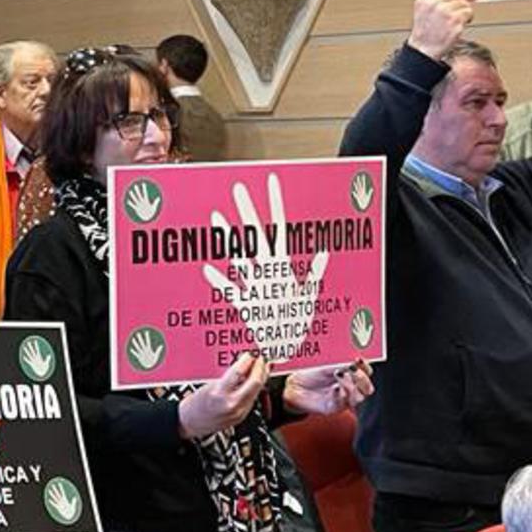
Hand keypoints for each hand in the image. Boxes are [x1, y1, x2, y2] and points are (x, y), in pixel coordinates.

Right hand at [178, 352, 268, 439]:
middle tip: (260, 360)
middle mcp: (231, 404)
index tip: (250, 355)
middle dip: (260, 369)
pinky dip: (254, 389)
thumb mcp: (207, 385)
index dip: (247, 361)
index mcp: (219, 394)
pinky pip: (252, 399)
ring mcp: (238, 412)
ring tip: (260, 369)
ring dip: (260, 378)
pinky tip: (253, 383)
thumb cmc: (194, 405)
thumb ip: (226, 377)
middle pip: (255, 383)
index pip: (238, 373)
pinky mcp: (242, 416)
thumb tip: (241, 366)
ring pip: (257, 391)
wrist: (190, 423)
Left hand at [200, 173, 329, 364]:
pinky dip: (218, 280)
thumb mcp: (308, 295)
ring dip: (228, 238)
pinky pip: (229, 290)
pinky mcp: (245, 304)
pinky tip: (205, 267)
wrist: (285, 350)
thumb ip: (315, 272)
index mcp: (285, 267)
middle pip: (259, 236)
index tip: (271, 181)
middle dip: (249, 211)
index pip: (280, 227)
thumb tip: (326, 252)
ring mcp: (257, 287)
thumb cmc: (294, 321)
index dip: (275, 203)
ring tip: (214, 217)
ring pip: (241, 257)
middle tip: (238, 188)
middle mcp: (271, 273)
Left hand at [283, 361, 372, 416]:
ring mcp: (344, 398)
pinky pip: (345, 402)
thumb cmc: (308, 374)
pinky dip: (342, 394)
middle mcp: (349, 387)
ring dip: (352, 385)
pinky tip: (335, 388)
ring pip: (360, 396)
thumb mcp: (325, 365)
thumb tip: (353, 361)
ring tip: (339, 375)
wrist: (293, 386)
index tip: (358, 359)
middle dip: (362, 378)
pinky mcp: (336, 406)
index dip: (365, 366)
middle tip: (352, 369)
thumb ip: (340, 363)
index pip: (366, 371)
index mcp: (349, 374)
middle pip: (367, 387)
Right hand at [408, 0, 478, 60]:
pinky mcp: (456, 21)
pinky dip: (468, 18)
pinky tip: (461, 23)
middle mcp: (434, 4)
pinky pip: (469, 13)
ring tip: (460, 17)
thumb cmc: (424, 31)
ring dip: (466, 9)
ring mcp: (445, 13)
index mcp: (424, 0)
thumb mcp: (422, 10)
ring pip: (465, 3)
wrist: (424, 48)